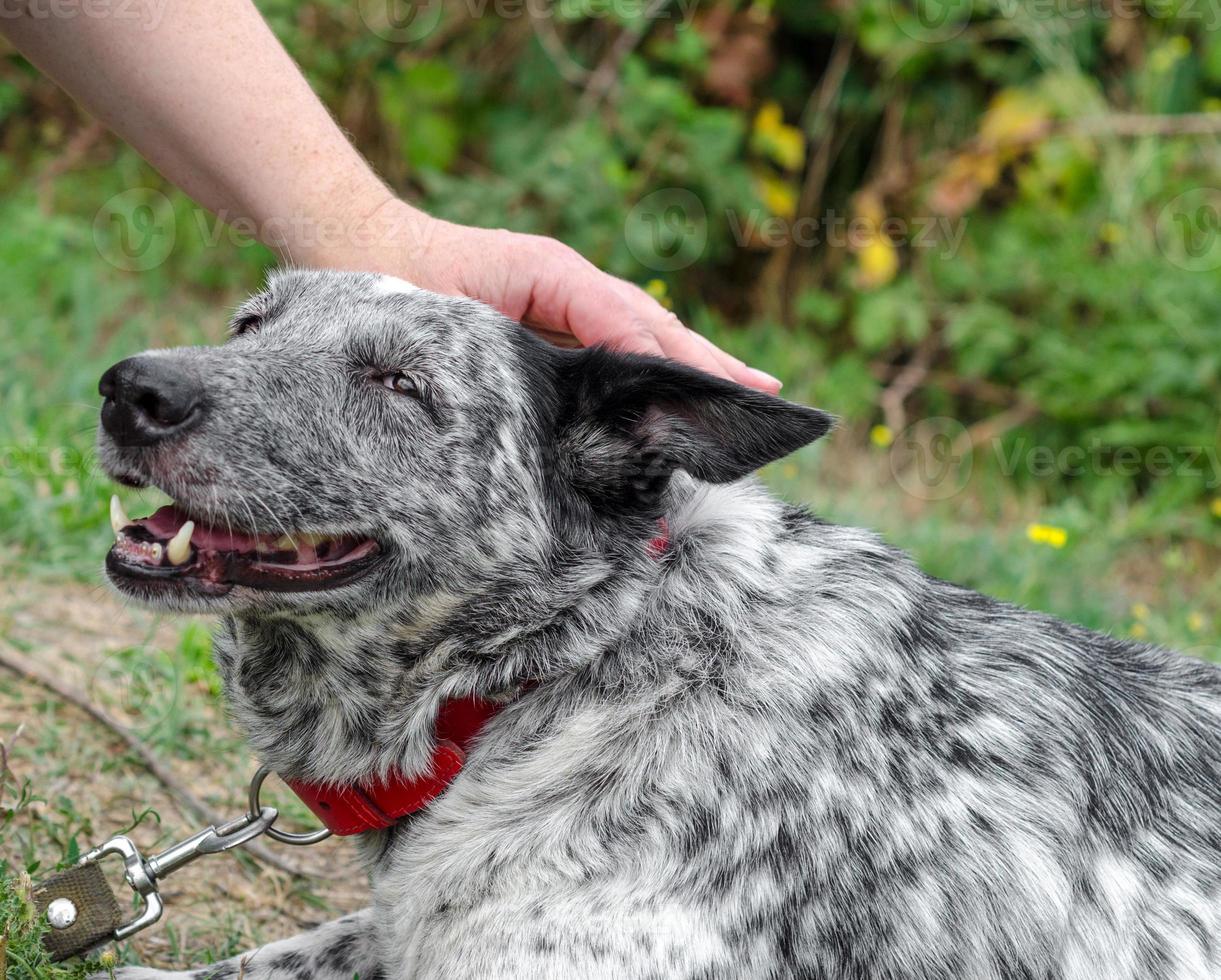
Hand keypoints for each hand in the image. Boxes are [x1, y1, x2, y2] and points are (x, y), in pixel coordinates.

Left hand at [367, 203, 781, 393]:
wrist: (366, 252)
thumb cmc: (423, 272)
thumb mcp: (501, 292)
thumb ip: (576, 316)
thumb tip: (637, 358)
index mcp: (566, 280)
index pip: (642, 327)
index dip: (687, 362)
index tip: (731, 393)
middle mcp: (574, 295)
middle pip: (657, 333)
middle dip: (711, 367)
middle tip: (766, 396)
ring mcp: (563, 311)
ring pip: (641, 343)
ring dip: (691, 373)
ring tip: (744, 396)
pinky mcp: (546, 334)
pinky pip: (610, 354)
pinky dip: (648, 375)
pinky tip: (672, 399)